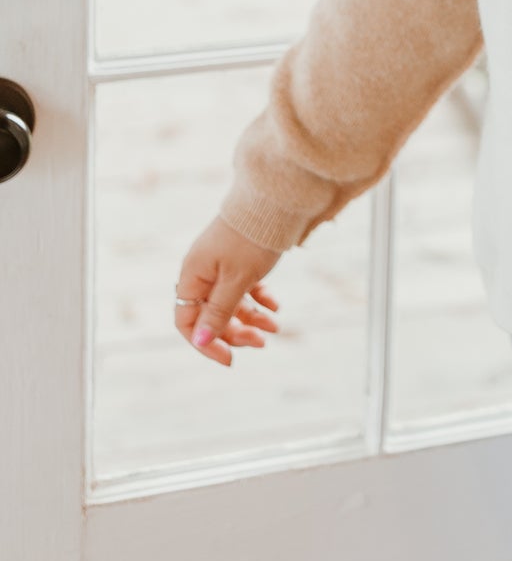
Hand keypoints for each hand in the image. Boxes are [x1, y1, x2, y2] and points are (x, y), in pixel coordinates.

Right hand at [175, 216, 282, 367]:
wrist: (275, 201)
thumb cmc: (251, 239)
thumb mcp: (236, 280)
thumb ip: (218, 312)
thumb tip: (201, 341)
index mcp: (193, 276)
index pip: (187, 322)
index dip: (205, 343)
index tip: (229, 359)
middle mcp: (203, 272)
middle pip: (211, 316)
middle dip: (236, 333)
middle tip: (261, 343)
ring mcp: (222, 265)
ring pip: (231, 303)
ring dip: (251, 319)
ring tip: (275, 327)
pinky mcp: (240, 259)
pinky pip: (244, 288)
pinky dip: (259, 299)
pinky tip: (275, 307)